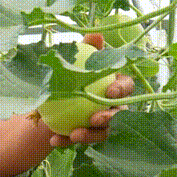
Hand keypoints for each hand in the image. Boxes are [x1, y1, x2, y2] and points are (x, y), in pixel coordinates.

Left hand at [48, 32, 134, 147]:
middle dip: (110, 117)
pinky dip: (66, 141)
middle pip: (118, 114)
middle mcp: (113, 106)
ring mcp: (101, 124)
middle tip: (95, 118)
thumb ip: (86, 48)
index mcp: (115, 86)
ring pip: (101, 133)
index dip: (121, 90)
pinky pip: (78, 140)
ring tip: (75, 134)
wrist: (50, 93)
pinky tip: (53, 141)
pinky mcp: (86, 136)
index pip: (125, 87)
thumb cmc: (69, 71)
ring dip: (90, 135)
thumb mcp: (75, 58)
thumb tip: (96, 35)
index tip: (109, 92)